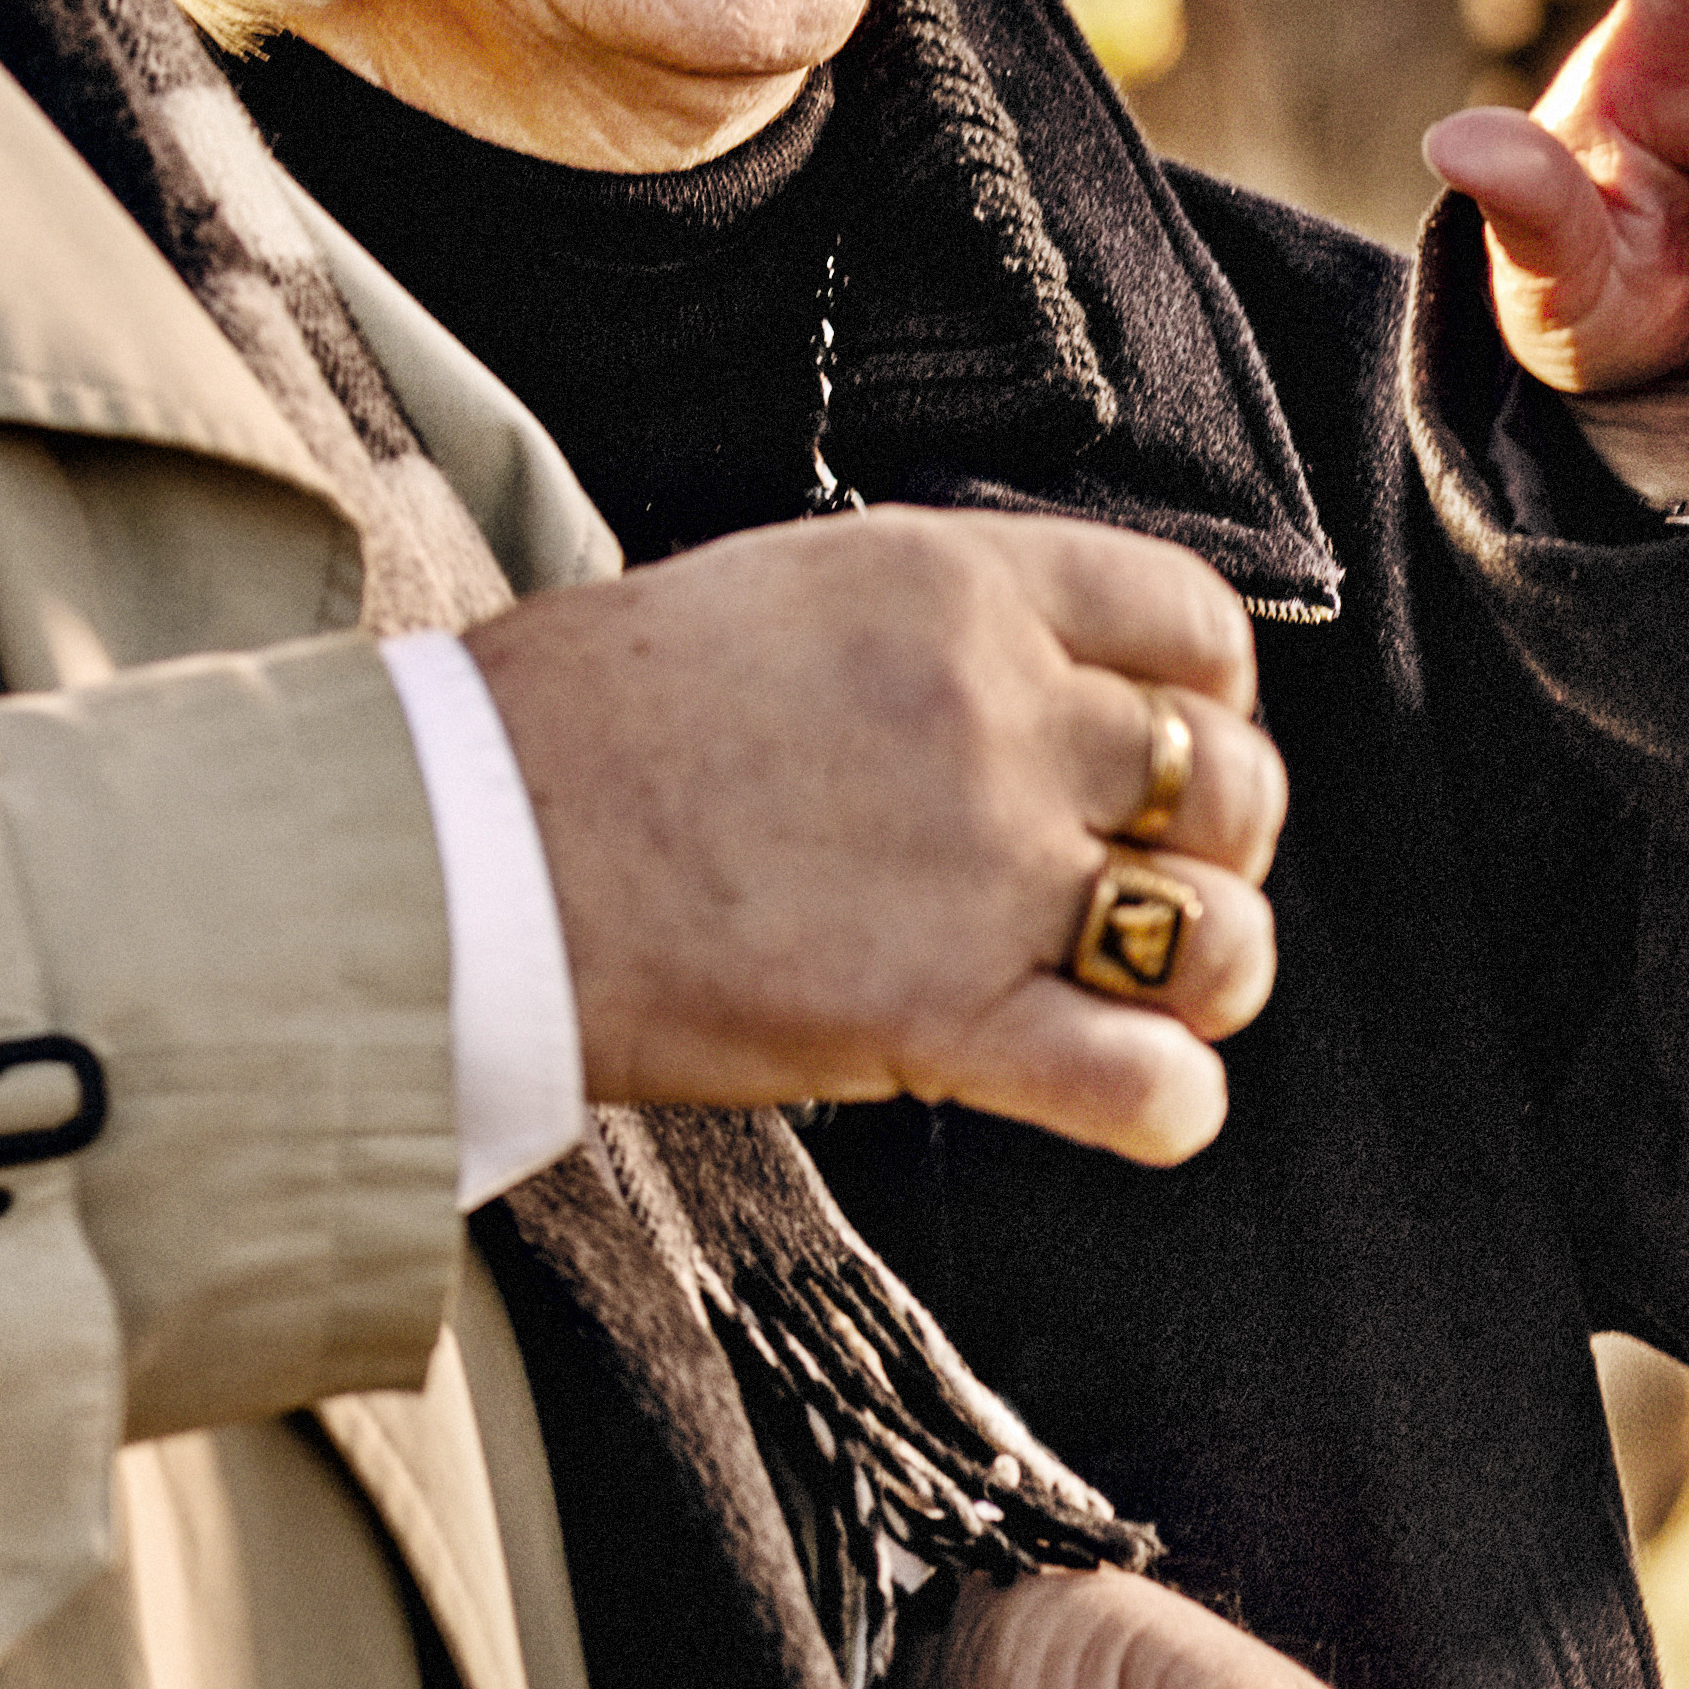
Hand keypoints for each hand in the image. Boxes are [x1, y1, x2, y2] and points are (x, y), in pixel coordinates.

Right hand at [459, 511, 1280, 1162]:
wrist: (455, 841)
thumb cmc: (571, 722)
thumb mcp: (771, 594)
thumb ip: (922, 635)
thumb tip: (1019, 696)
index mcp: (950, 583)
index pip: (1198, 627)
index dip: (1207, 701)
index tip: (1158, 750)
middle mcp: (995, 713)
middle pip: (1233, 784)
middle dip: (1212, 847)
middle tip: (1130, 886)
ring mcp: (982, 871)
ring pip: (1223, 937)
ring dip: (1200, 976)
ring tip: (1132, 994)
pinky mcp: (944, 1020)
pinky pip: (1154, 1087)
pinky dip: (1162, 1105)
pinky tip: (1113, 1094)